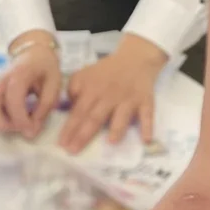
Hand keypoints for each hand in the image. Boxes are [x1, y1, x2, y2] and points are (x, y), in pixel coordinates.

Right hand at [0, 35, 60, 138]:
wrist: (35, 53)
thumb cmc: (46, 68)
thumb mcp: (54, 85)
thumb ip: (44, 106)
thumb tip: (32, 129)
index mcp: (19, 74)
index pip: (13, 100)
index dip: (20, 119)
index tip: (32, 131)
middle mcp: (1, 80)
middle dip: (7, 123)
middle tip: (26, 127)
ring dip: (2, 122)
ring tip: (23, 123)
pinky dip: (1, 118)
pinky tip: (18, 118)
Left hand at [58, 34, 167, 153]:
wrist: (135, 59)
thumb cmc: (107, 71)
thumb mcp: (85, 74)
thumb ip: (74, 89)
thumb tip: (67, 109)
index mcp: (92, 89)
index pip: (79, 111)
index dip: (70, 128)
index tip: (61, 144)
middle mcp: (109, 96)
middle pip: (95, 117)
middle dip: (83, 135)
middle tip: (74, 151)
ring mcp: (128, 99)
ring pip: (122, 116)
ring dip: (117, 128)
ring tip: (111, 142)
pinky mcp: (145, 101)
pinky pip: (147, 115)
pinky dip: (148, 127)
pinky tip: (146, 140)